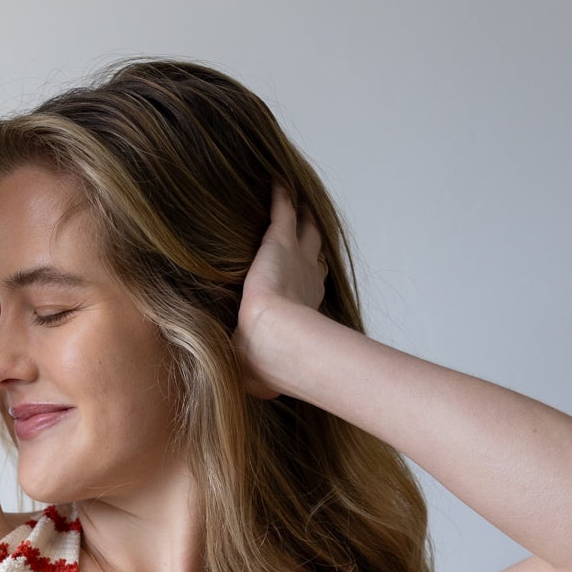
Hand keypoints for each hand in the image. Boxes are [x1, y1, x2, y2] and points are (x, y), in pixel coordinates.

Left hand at [233, 180, 328, 399]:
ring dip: (302, 213)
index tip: (307, 275)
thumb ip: (257, 373)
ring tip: (298, 198)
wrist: (270, 341)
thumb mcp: (260, 370)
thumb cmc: (266, 363)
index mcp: (304, 307)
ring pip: (305, 225)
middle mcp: (306, 278)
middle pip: (314, 251)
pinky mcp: (280, 241)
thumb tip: (257, 393)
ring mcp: (295, 257)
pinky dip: (280, 193)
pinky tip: (276, 179)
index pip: (309, 286)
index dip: (308, 278)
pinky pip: (282, 208)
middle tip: (309, 227)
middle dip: (312, 240)